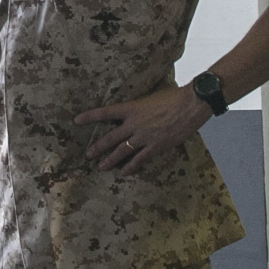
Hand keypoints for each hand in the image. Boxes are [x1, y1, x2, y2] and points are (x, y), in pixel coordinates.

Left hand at [74, 84, 208, 175]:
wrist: (191, 104)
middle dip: (97, 147)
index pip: (105, 112)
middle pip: (110, 138)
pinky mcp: (156, 146)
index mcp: (132, 108)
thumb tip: (137, 105)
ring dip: (110, 160)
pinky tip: (122, 173)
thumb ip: (141, 104)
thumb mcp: (153, 95)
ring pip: (122, 151)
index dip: (90, 116)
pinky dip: (130, 167)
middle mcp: (134, 123)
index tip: (76, 121)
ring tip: (100, 167)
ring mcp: (144, 136)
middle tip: (87, 155)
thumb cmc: (175, 96)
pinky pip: (139, 160)